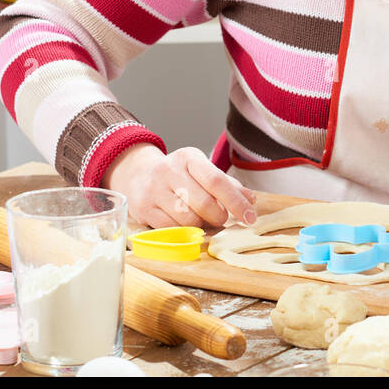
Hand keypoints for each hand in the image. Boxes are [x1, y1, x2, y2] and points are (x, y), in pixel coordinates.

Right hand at [104, 144, 257, 228]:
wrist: (137, 173)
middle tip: (220, 218)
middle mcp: (169, 170)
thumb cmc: (178, 175)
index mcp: (189, 158)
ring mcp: (153, 190)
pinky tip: (182, 222)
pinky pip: (171, 229)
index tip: (250, 217)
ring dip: (200, 225)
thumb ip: (227, 185)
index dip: (236, 202)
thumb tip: (251, 200)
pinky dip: (183, 231)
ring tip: (198, 217)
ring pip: (188, 219)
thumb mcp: (202, 171)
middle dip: (218, 216)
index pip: (217, 181)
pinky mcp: (143, 208)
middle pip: (204, 203)